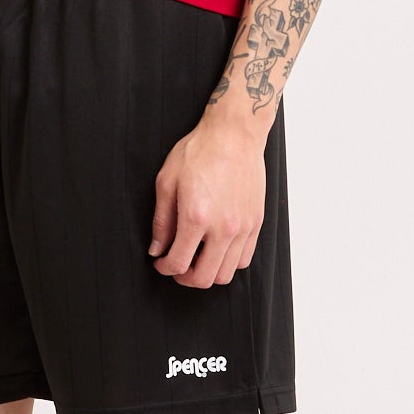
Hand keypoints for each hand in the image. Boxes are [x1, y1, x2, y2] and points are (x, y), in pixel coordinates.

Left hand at [148, 116, 266, 287]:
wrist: (234, 135)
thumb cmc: (200, 151)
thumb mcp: (167, 182)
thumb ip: (161, 221)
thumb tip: (157, 248)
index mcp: (197, 218)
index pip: (178, 263)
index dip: (165, 268)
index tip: (161, 263)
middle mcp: (223, 227)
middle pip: (204, 278)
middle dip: (185, 278)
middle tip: (177, 266)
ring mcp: (243, 227)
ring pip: (226, 273)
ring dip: (208, 273)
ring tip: (197, 259)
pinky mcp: (256, 223)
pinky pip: (244, 259)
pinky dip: (228, 262)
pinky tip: (216, 249)